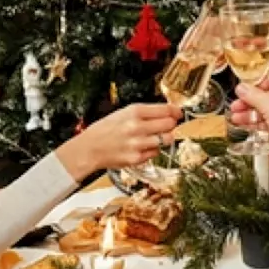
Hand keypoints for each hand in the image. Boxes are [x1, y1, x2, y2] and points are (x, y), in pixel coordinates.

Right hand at [56, 103, 182, 180]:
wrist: (90, 148)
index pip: (166, 110)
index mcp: (134, 111)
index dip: (176, 111)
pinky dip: (152, 150)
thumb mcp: (123, 113)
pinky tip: (142, 147)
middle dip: (171, 124)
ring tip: (154, 137)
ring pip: (166, 139)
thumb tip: (168, 113)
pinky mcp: (137, 158)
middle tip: (167, 126)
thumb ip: (145, 113)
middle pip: (170, 124)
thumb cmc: (106, 129)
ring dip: (164, 138)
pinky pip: (155, 153)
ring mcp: (138, 144)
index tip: (178, 113)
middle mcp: (137, 127)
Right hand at [231, 71, 268, 137]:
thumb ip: (251, 94)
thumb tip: (241, 88)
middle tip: (236, 106)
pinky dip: (258, 121)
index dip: (252, 86)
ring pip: (266, 108)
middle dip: (248, 102)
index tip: (240, 92)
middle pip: (266, 95)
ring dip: (250, 113)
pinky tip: (245, 123)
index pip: (267, 80)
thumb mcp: (266, 102)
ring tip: (236, 117)